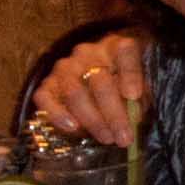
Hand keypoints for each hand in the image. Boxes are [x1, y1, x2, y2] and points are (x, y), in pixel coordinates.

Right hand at [35, 33, 151, 146]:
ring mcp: (65, 67)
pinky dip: (58, 114)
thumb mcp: (140, 86)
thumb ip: (140, 98)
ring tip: (107, 138)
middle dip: (114, 114)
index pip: (125, 51)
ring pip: (74, 91)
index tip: (134, 95)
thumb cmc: (124, 81)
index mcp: (117, 46)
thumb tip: (134, 118)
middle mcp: (89, 53)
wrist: (98, 76)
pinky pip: (44, 97)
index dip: (130, 74)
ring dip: (92, 119)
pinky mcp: (48, 83)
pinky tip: (73, 128)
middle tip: (125, 138)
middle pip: (100, 81)